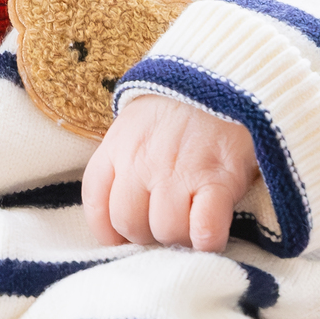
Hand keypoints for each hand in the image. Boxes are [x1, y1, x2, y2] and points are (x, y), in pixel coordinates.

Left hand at [83, 94, 258, 251]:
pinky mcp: (218, 181)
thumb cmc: (178, 106)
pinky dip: (207, 242)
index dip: (109, 230)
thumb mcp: (134, 123)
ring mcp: (178, 172)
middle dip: (148, 235)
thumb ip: (122, 158)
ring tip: (193, 223)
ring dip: (181, 238)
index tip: (126, 236)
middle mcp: (141, 163)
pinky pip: (204, 231)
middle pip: (130, 225)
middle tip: (167, 225)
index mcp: (117, 147)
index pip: (96, 203)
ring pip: (167, 231)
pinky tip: (211, 233)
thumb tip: (121, 205)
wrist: (223, 76)